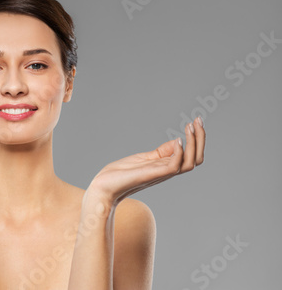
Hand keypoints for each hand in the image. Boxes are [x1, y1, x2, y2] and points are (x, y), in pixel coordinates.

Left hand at [88, 117, 205, 205]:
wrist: (105, 186)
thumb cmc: (122, 174)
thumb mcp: (145, 158)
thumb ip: (162, 152)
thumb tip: (178, 141)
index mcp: (167, 167)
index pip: (192, 156)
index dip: (197, 139)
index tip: (195, 121)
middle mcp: (168, 171)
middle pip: (197, 159)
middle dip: (201, 138)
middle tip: (198, 119)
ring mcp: (161, 173)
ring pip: (190, 162)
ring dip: (194, 143)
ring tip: (189, 126)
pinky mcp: (153, 174)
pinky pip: (174, 166)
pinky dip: (179, 152)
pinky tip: (177, 140)